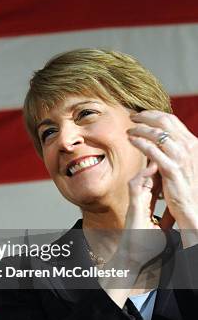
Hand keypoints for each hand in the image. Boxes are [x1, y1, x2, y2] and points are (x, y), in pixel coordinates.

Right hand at [99, 161, 165, 306]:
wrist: (134, 257)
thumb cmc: (145, 245)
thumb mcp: (160, 228)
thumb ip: (165, 219)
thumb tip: (175, 217)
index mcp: (147, 202)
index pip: (156, 179)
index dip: (163, 166)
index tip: (172, 156)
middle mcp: (139, 199)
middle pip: (148, 173)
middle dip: (155, 158)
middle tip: (162, 145)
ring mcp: (135, 201)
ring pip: (140, 175)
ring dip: (148, 161)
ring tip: (158, 150)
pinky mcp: (132, 206)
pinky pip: (135, 186)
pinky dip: (143, 175)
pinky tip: (152, 167)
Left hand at [128, 110, 197, 228]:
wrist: (194, 205)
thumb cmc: (186, 184)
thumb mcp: (186, 161)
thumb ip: (176, 148)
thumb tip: (161, 136)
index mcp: (192, 143)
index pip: (172, 120)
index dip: (154, 114)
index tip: (141, 114)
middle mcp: (189, 147)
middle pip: (165, 122)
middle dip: (146, 116)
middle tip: (132, 117)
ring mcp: (181, 158)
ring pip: (157, 134)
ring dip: (140, 129)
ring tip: (129, 130)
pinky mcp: (171, 170)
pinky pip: (152, 151)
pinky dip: (140, 142)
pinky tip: (131, 140)